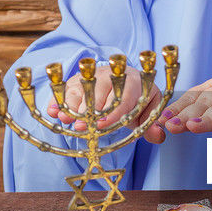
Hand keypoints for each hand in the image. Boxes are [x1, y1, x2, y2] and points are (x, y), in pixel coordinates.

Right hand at [47, 68, 165, 142]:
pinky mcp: (77, 81)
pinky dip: (57, 100)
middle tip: (83, 127)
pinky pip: (65, 89)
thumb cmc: (138, 100)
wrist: (126, 83)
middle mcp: (111, 74)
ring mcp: (92, 76)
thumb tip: (159, 136)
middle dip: (90, 109)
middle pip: (99, 88)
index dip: (115, 110)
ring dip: (70, 105)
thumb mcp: (149, 111)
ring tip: (65, 120)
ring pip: (80, 87)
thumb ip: (153, 126)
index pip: (126, 93)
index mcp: (134, 79)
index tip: (104, 125)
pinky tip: (52, 112)